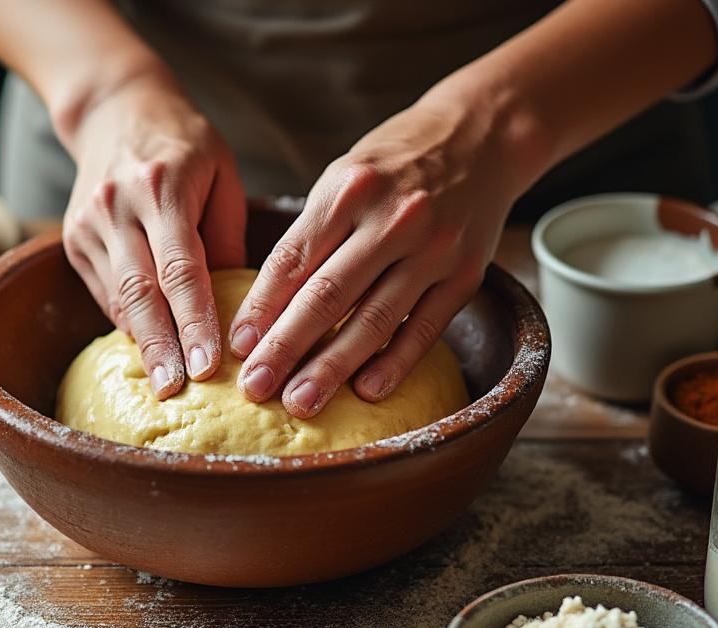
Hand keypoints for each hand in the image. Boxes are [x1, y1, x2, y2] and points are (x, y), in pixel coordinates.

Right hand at [62, 72, 246, 398]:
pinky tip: (151, 351)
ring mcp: (88, 224)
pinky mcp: (73, 239)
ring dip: (144, 345)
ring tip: (168, 385)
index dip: (194, 320)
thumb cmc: (184, 143)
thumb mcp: (222, 173)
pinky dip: (129, 324)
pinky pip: (105, 294)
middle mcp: (116, 205)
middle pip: (140, 292)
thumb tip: (240, 304)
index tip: (209, 365)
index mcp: (162, 186)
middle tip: (179, 392)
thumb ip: (229, 235)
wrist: (115, 108)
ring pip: (117, 298)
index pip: (180, 267)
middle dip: (161, 348)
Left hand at [229, 97, 533, 417]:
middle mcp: (393, 218)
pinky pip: (424, 328)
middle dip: (285, 347)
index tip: (236, 346)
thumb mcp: (344, 176)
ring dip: (332, 367)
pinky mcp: (466, 274)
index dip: (261, 308)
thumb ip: (311, 233)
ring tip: (300, 402)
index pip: (293, 259)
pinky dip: (394, 363)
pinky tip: (366, 392)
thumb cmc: (395, 163)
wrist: (481, 136)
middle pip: (327, 295)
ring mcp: (434, 248)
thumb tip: (266, 307)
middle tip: (255, 387)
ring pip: (374, 319)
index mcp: (349, 188)